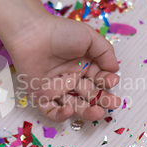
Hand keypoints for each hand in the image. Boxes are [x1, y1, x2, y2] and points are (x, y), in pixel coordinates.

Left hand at [4, 13, 121, 121]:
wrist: (31, 33)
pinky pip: (51, 110)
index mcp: (83, 65)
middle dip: (103, 101)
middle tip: (113, 104)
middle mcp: (71, 78)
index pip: (99, 80)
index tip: (112, 80)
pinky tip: (69, 111)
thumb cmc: (60, 32)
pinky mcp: (41, 95)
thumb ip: (105, 52)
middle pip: (90, 95)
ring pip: (74, 106)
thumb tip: (115, 69)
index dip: (107, 82)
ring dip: (87, 112)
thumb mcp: (89, 37)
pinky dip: (60, 115)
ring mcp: (56, 88)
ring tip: (98, 112)